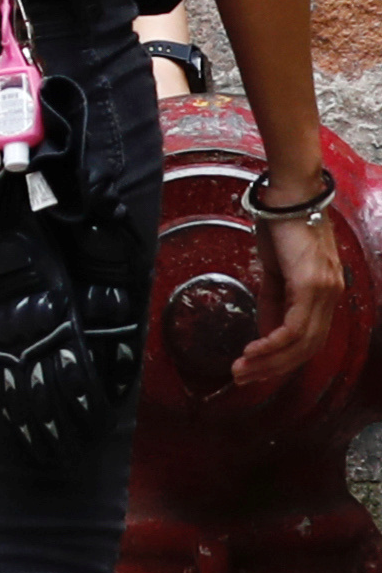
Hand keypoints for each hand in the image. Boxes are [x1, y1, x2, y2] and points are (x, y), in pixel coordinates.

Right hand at [228, 188, 352, 399]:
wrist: (288, 195)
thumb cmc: (281, 226)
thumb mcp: (275, 269)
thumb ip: (274, 301)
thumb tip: (266, 331)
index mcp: (324, 293)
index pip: (309, 339)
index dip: (283, 359)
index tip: (254, 369)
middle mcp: (330, 296)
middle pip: (308, 347)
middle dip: (274, 367)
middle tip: (244, 377)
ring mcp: (324, 290)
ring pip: (303, 342)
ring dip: (271, 360)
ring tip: (243, 368)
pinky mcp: (312, 284)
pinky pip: (296, 326)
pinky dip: (275, 342)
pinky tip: (255, 349)